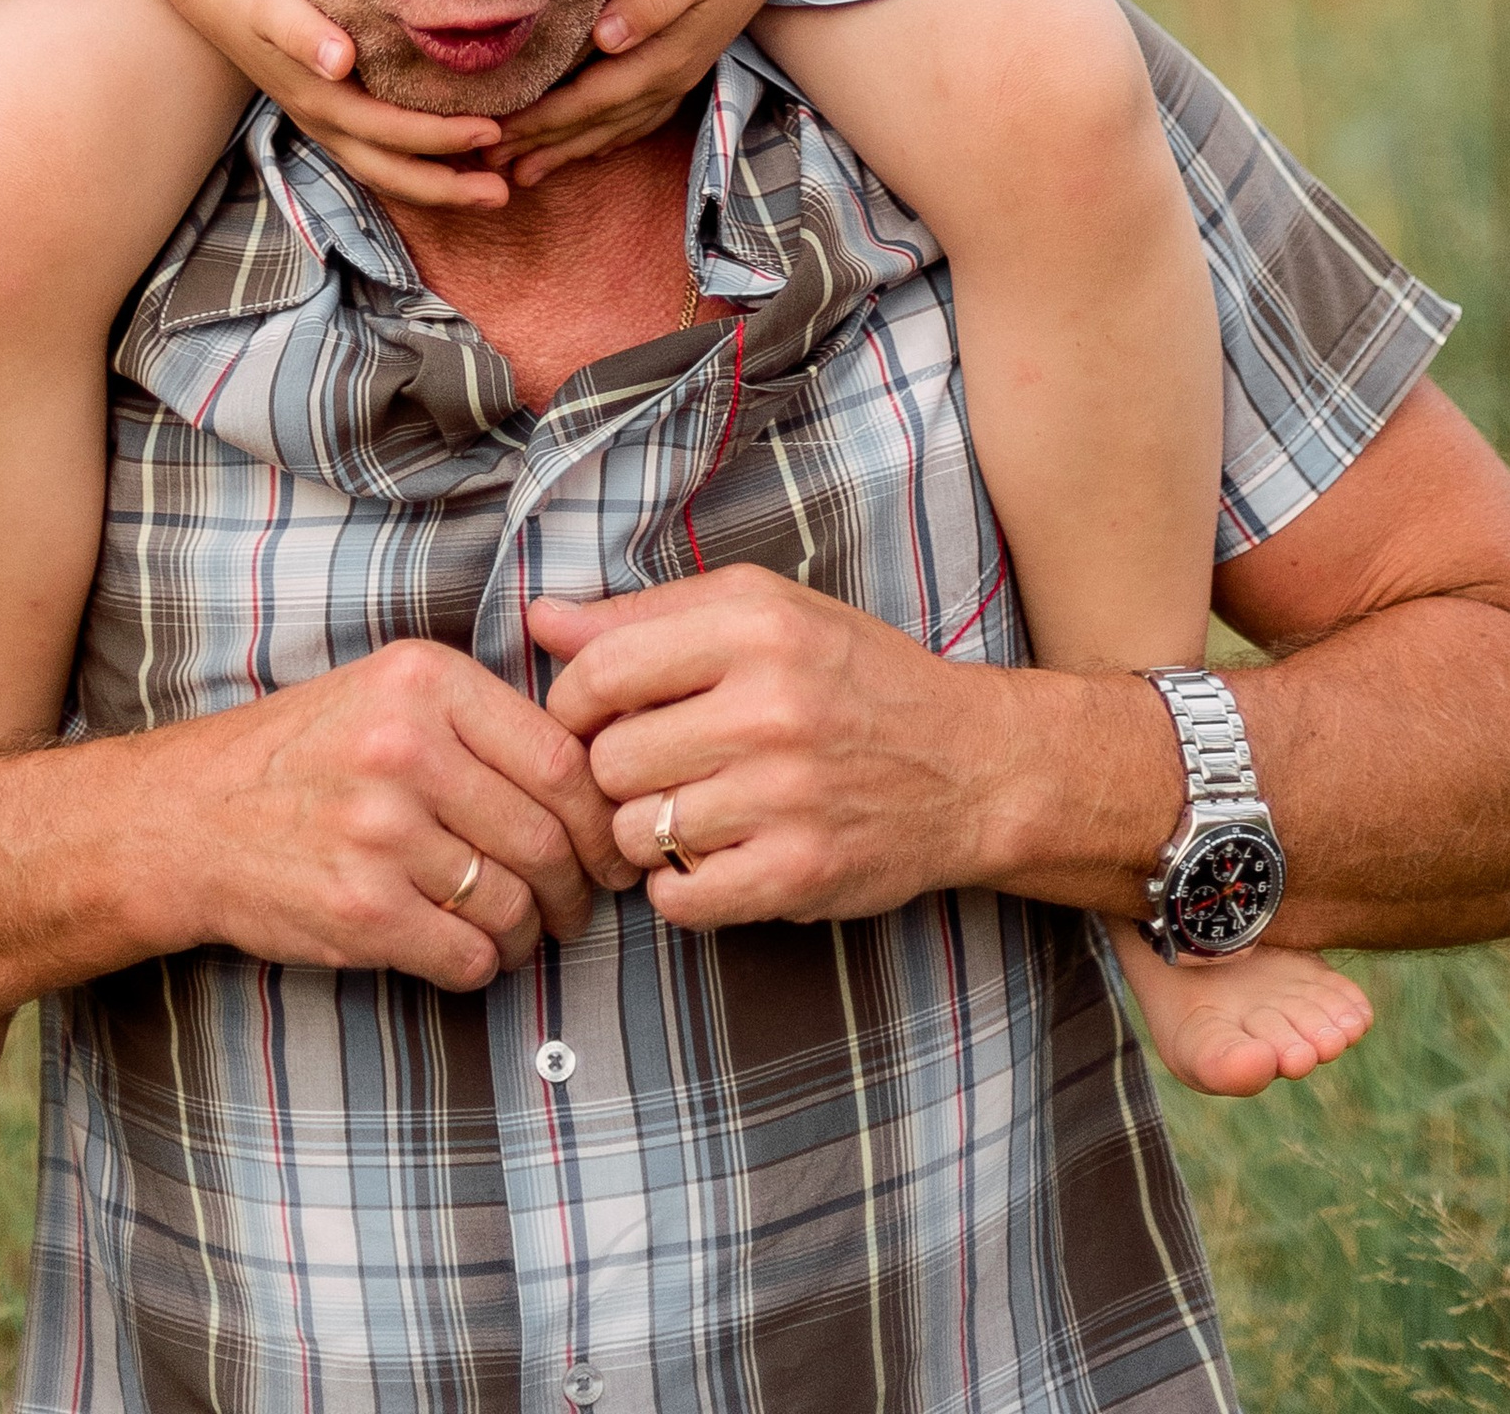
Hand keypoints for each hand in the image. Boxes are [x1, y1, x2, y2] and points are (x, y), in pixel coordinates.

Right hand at [164, 640, 636, 991]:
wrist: (188, 817)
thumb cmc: (304, 754)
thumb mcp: (388, 689)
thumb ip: (482, 716)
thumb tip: (597, 772)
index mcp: (425, 681)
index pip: (561, 759)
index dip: (600, 818)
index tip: (609, 848)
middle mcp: (405, 748)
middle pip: (545, 838)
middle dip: (577, 888)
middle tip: (578, 906)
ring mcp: (380, 832)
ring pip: (512, 904)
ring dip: (530, 933)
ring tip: (520, 931)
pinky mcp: (359, 910)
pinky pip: (467, 955)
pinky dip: (483, 965)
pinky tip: (469, 951)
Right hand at [183, 0, 515, 211]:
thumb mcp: (274, 1)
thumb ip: (304, 31)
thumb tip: (338, 63)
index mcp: (320, 99)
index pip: (390, 133)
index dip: (440, 138)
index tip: (492, 131)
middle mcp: (323, 120)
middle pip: (391, 172)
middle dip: (447, 187)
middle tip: (503, 192)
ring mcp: (324, 120)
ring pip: (385, 169)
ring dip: (437, 184)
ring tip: (490, 187)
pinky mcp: (329, 108)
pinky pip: (378, 152)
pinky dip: (418, 163)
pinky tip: (453, 157)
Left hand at [495, 0, 784, 186]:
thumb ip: (647, 4)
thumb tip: (606, 39)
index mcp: (661, 58)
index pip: (587, 101)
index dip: (540, 122)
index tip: (495, 136)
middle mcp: (670, 77)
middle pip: (596, 124)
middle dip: (545, 147)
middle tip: (494, 167)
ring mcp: (680, 74)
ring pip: (615, 127)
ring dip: (571, 151)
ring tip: (530, 171)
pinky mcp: (684, 61)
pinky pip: (639, 116)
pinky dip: (610, 137)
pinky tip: (595, 145)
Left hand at [529, 568, 1022, 929]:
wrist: (970, 766)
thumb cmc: (851, 678)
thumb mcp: (763, 611)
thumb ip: (646, 614)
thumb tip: (540, 619)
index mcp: (755, 626)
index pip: (600, 671)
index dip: (572, 703)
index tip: (588, 717)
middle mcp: (771, 707)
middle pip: (610, 759)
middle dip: (616, 770)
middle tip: (651, 768)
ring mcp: (787, 796)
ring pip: (636, 831)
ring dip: (644, 831)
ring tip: (686, 810)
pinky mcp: (800, 872)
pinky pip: (679, 897)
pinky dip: (676, 888)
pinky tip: (706, 857)